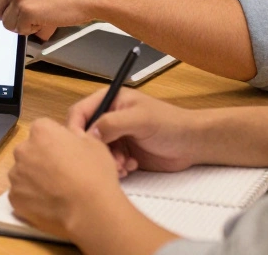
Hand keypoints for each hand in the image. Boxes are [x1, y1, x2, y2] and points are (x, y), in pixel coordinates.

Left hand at [8, 118, 123, 238]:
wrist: (89, 211)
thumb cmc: (95, 174)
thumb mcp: (94, 143)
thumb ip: (76, 135)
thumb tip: (70, 137)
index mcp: (41, 131)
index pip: (43, 129)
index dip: (55, 141)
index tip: (66, 153)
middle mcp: (23, 150)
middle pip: (30, 150)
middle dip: (41, 158)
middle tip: (60, 173)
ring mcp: (16, 175)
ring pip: (23, 173)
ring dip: (34, 178)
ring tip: (55, 192)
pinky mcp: (14, 198)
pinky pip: (21, 194)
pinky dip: (31, 198)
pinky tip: (48, 204)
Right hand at [69, 88, 198, 174]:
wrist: (192, 144)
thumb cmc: (170, 124)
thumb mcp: (140, 120)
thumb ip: (113, 123)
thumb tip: (89, 133)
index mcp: (111, 100)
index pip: (81, 111)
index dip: (76, 127)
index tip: (80, 144)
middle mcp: (110, 116)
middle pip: (86, 134)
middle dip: (94, 149)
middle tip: (108, 158)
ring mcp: (117, 135)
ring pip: (97, 151)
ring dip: (107, 161)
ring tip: (123, 164)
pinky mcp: (123, 152)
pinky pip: (109, 162)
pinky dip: (117, 167)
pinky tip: (131, 166)